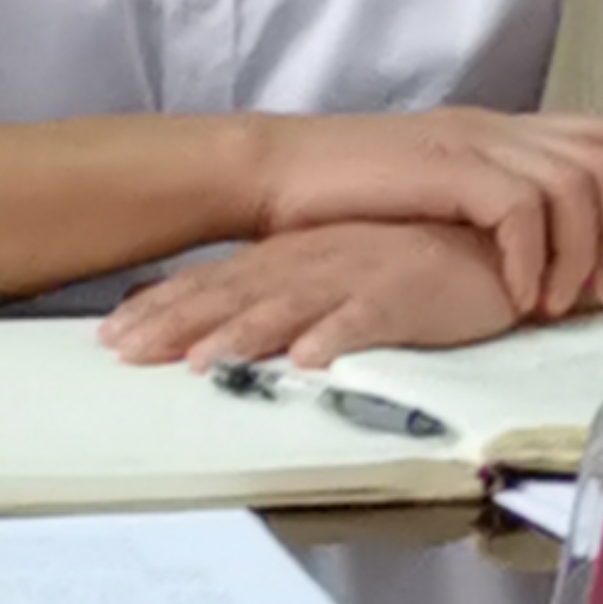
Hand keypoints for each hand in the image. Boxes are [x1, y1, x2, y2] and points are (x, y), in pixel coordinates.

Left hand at [100, 222, 520, 369]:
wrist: (489, 239)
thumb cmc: (413, 261)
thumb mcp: (336, 274)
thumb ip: (283, 296)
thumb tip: (225, 324)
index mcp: (294, 257)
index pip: (216, 283)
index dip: (163, 308)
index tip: (113, 336)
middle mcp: (314, 262)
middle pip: (234, 296)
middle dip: (176, 324)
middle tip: (125, 352)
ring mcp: (358, 276)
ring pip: (288, 307)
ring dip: (244, 335)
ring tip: (203, 364)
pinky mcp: (406, 295)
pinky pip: (366, 319)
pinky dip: (337, 336)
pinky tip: (310, 358)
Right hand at [249, 109, 602, 320]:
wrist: (275, 172)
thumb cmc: (340, 194)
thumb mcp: (423, 190)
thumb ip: (473, 201)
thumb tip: (515, 242)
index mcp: (489, 128)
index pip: (590, 125)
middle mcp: (490, 128)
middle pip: (597, 158)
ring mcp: (470, 144)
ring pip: (572, 187)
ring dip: (580, 252)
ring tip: (565, 304)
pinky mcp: (447, 170)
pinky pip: (522, 213)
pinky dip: (533, 259)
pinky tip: (520, 297)